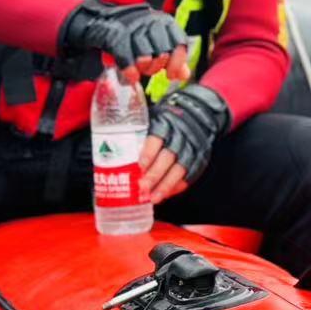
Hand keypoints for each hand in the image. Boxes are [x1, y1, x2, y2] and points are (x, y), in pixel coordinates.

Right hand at [60, 0, 188, 86]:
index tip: (171, 75)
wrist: (107, 21)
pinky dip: (130, 70)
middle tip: (150, 70)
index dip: (177, 63)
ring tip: (140, 71)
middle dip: (157, 67)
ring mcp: (133, 28)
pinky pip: (126, 57)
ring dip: (144, 69)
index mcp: (166, 22)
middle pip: (162, 52)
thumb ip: (173, 57)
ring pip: (145, 55)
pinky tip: (131, 77)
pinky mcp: (116, 36)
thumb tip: (184, 75)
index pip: (179, 43)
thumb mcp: (157, 42)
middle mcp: (151, 22)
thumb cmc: (136, 35)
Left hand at [141, 84, 229, 202]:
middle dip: (155, 174)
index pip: (157, 138)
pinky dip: (179, 185)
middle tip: (143, 187)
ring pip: (180, 169)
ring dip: (166, 185)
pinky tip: (168, 193)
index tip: (140, 166)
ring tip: (154, 197)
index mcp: (166, 123)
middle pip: (168, 157)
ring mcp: (192, 148)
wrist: (196, 112)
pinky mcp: (200, 157)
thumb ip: (138, 132)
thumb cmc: (167, 118)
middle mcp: (181, 136)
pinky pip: (191, 174)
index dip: (149, 153)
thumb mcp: (152, 117)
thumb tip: (109, 150)